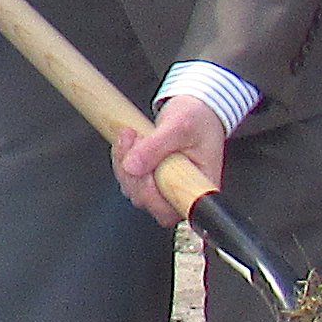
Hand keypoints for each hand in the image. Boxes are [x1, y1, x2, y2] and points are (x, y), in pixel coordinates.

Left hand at [115, 93, 227, 223]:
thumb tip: (132, 167)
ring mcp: (164, 189)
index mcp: (199, 189)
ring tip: (132, 135)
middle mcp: (181, 194)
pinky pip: (128, 177)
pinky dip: (122, 159)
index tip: (146, 170)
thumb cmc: (199, 119)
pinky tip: (129, 140)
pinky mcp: (150, 180)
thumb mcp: (179, 126)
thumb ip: (156, 147)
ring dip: (124, 162)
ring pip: (133, 189)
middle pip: (146, 201)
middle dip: (132, 171)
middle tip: (134, 139)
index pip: (170, 210)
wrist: (197, 111)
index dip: (151, 194)